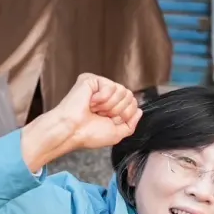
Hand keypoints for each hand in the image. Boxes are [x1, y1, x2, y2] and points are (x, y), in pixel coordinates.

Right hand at [21, 74, 140, 169]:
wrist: (73, 131)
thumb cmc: (89, 134)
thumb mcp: (117, 134)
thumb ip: (131, 124)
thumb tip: (140, 110)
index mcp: (111, 105)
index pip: (133, 103)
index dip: (124, 115)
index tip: (109, 121)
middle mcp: (106, 94)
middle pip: (130, 96)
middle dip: (118, 111)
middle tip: (101, 115)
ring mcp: (98, 85)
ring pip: (122, 90)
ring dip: (109, 106)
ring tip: (95, 110)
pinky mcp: (91, 79)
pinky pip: (110, 86)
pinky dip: (102, 99)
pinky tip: (90, 103)